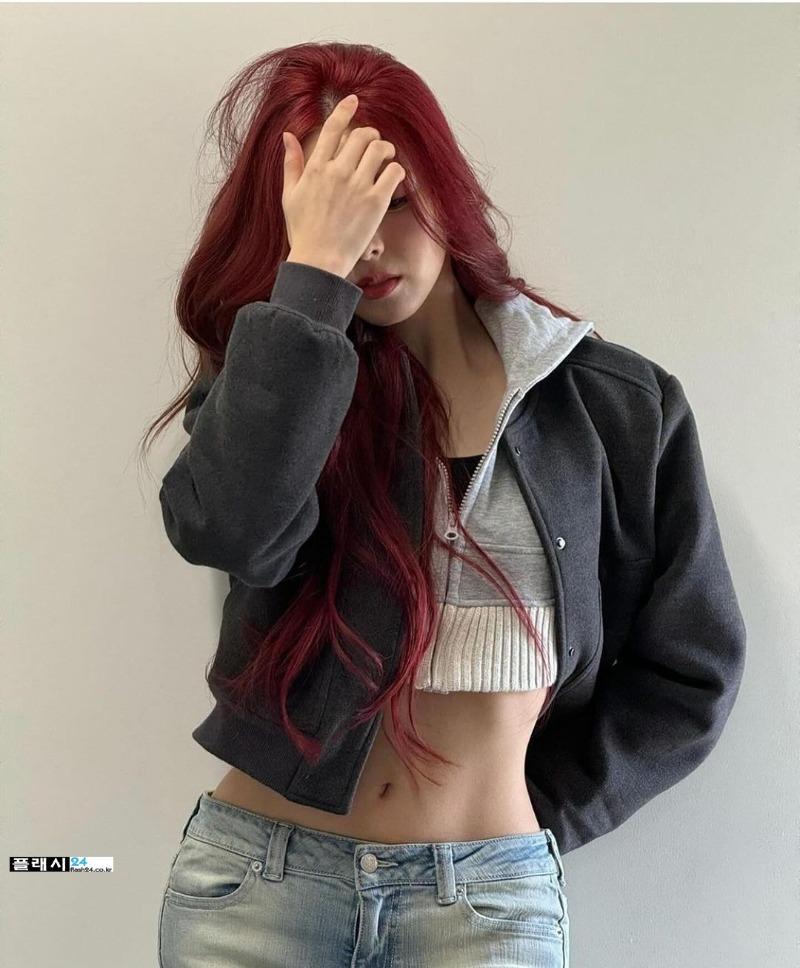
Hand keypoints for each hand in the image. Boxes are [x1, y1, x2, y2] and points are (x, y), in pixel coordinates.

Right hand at [281, 94, 405, 279]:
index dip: (345, 109)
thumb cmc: (303, 231)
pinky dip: (396, 170)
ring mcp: (358, 186)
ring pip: (380, 148)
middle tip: (372, 144)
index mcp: (316, 168)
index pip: (333, 127)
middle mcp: (337, 172)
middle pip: (362, 134)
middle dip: (370, 135)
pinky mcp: (375, 202)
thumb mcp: (290, 195)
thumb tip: (288, 135)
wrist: (319, 261)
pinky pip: (394, 171)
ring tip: (385, 158)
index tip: (354, 100)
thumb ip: (291, 163)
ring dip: (385, 148)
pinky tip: (392, 177)